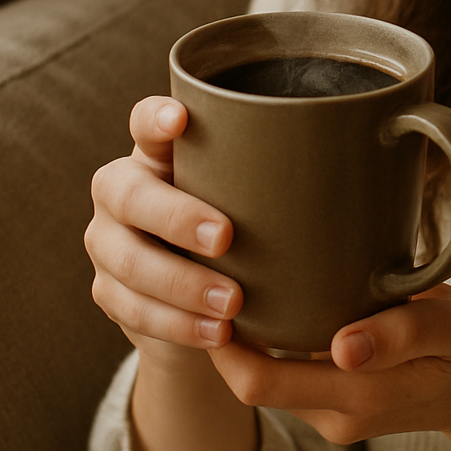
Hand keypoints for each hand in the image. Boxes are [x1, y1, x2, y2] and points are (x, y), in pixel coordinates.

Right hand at [85, 95, 244, 363]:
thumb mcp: (251, 199)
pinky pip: (133, 309)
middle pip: (130, 195)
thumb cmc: (239, 226)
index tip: (181, 119)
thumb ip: (269, 179)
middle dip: (177, 217)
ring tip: (232, 302)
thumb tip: (344, 159)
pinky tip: (216, 332)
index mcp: (155, 153)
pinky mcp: (107, 291)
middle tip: (226, 237)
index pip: (143, 122)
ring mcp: (107, 241)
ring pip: (129, 260)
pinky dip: (178, 324)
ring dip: (183, 284)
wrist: (203, 299)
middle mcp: (120, 190)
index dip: (155, 118)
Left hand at [212, 283, 450, 450]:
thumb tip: (342, 346)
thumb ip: (404, 334)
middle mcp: (335, 415)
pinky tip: (271, 300)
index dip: (225, 343)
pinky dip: (270, 344)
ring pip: (263, 379)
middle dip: (222, 336)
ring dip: (244, 340)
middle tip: (208, 270)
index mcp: (359, 398)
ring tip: (233, 277)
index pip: (259, 382)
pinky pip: (284, 376)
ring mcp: (331, 414)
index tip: (213, 286)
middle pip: (249, 383)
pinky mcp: (334, 402)